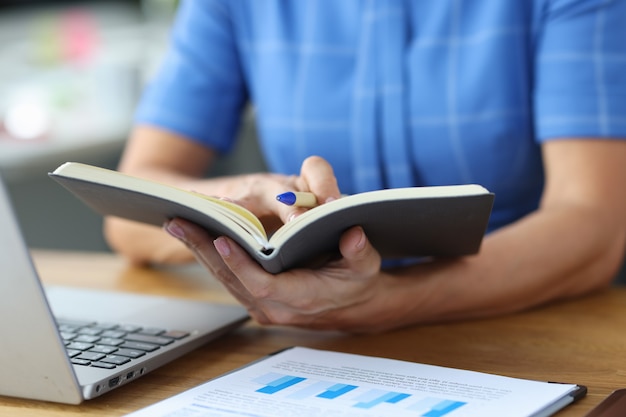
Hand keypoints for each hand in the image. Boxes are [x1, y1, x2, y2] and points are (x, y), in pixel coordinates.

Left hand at [164, 218, 404, 332]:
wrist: (352, 304)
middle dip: (204, 250)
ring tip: (178, 223)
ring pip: (224, 279)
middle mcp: (277, 308)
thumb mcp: (366, 265)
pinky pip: (227, 278)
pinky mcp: (255, 300)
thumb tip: (353, 235)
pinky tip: (194, 234)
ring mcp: (263, 307)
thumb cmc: (357, 281)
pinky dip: (209, 256)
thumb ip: (359, 251)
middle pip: (232, 280)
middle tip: (180, 222)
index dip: (241, 265)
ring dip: (199, 250)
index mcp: (302, 298)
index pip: (264, 285)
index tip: (222, 240)